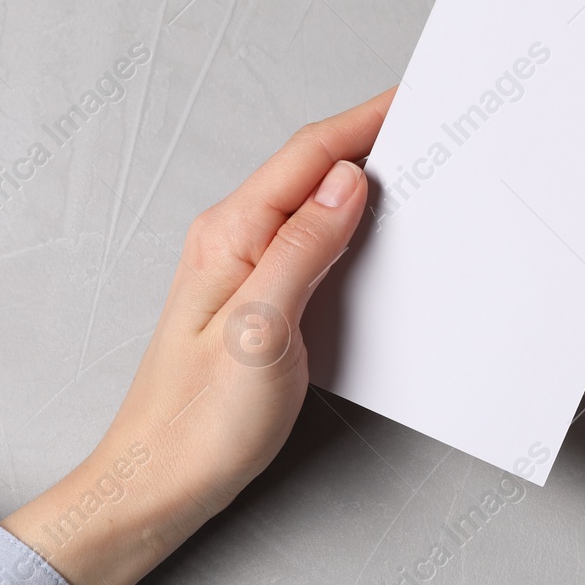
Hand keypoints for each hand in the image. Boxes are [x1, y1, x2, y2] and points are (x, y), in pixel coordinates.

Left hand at [1, 88, 393, 584]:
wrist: (157, 483)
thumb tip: (348, 183)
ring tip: (412, 172)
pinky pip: (307, 239)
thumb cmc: (198, 423)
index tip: (413, 100)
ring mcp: (242, 266)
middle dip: (369, 141)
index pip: (309, 155)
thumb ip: (303, 249)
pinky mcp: (255, 296)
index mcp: (230, 234)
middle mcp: (232, 238)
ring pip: (311, 202)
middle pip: (310, 168)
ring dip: (360, 182)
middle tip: (427, 130)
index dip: (365, 122)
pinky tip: (373, 235)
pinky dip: (348, 224)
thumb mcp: (262, 332)